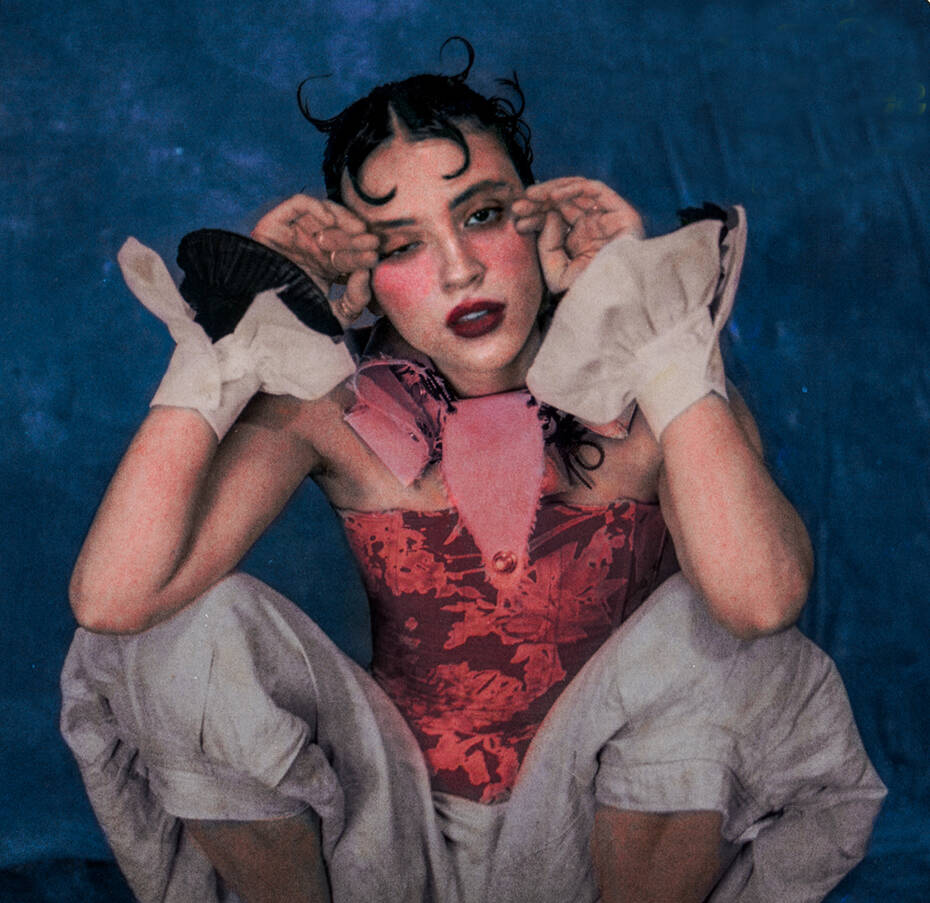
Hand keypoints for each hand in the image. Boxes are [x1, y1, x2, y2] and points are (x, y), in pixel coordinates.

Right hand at [251, 194, 378, 327]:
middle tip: (371, 242)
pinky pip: (298, 204)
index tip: (374, 257)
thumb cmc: (295, 321)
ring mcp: (292, 235)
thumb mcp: (335, 316)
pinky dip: (316, 206)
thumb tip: (367, 273)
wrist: (259, 318)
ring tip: (356, 231)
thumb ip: (356, 299)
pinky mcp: (274, 225)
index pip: (348, 254)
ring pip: (323, 215)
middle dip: (357, 237)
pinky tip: (328, 221)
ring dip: (343, 219)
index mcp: (323, 268)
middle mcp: (308, 248)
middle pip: (339, 234)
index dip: (362, 254)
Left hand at [512, 178, 643, 293]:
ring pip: (577, 192)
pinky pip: (595, 189)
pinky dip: (573, 188)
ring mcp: (607, 219)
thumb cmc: (585, 294)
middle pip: (563, 204)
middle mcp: (594, 227)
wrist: (611, 302)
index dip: (534, 217)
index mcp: (580, 241)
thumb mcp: (556, 273)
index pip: (555, 220)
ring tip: (531, 197)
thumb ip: (547, 245)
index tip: (516, 220)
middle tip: (517, 207)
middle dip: (538, 203)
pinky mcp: (622, 213)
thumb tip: (550, 215)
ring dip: (551, 191)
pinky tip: (553, 197)